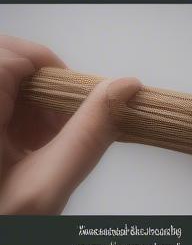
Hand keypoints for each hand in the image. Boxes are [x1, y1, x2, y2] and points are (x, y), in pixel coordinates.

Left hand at [0, 35, 139, 213]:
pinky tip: (18, 151)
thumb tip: (125, 87)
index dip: (50, 68)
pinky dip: (10, 117)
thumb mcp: (45, 189)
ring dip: (23, 103)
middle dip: (37, 86)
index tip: (75, 101)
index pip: (12, 54)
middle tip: (56, 127)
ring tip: (38, 146)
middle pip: (3, 60)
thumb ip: (90, 133)